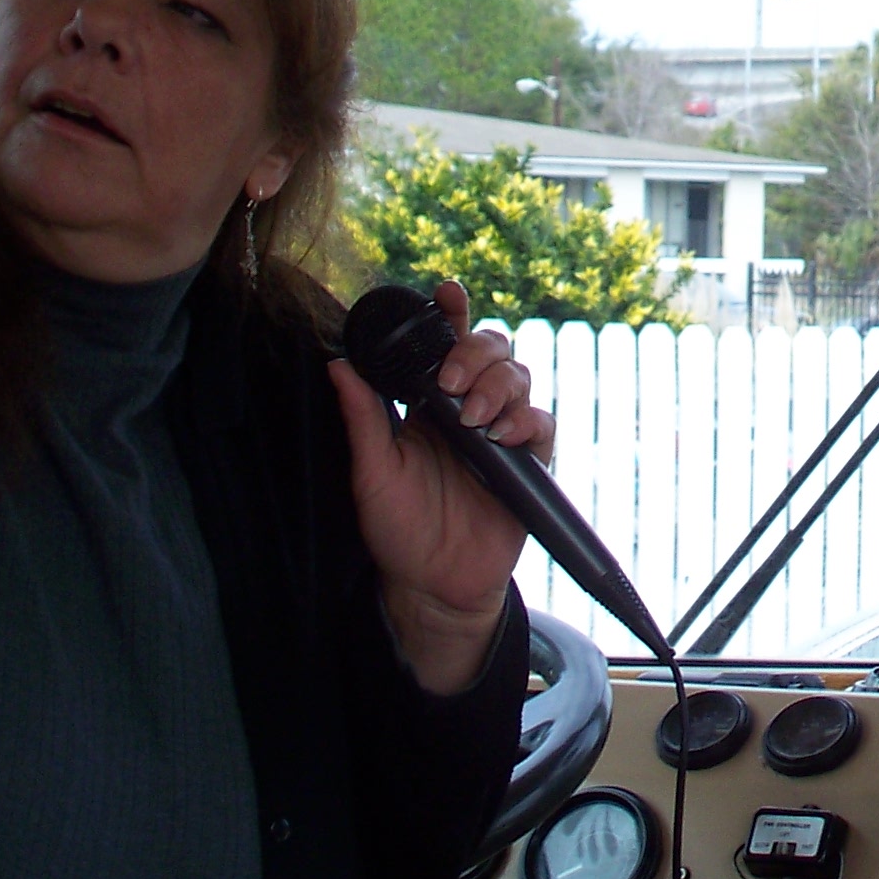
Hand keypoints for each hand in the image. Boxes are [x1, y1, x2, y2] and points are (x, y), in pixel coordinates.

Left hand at [330, 275, 547, 694]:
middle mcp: (468, 408)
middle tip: (451, 384)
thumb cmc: (397, 529)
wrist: (433, 585)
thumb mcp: (371, 472)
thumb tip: (337, 364)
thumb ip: (362, 418)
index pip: (445, 344)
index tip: (447, 293)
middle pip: (491, 348)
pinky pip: (541, 423)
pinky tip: (502, 437)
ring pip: (518, 376)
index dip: (451, 312)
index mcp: (428, 403)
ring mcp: (500, 431)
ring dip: (497, 386)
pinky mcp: (527, 462)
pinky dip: (526, 420)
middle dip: (476, 352)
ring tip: (474, 420)